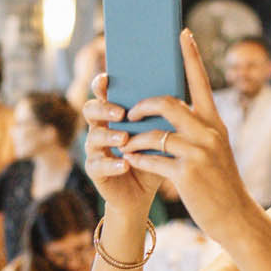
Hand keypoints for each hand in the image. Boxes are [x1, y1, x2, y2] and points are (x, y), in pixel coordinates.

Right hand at [82, 71, 164, 213]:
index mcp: (114, 114)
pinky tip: (126, 164)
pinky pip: (98, 165)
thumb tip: (179, 94)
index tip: (107, 78)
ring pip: (93, 137)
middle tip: (121, 113)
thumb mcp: (160, 134)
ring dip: (109, 136)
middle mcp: (100, 128)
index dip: (100, 84)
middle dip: (104, 108)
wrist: (143, 192)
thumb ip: (163, 116)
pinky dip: (112, 164)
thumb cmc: (152, 157)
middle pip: (90, 110)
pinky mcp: (95, 170)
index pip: (102, 93)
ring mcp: (95, 149)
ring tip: (124, 138)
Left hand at [114, 31, 257, 241]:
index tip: (182, 33)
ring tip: (126, 145)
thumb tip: (168, 111)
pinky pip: (151, 159)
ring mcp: (198, 153)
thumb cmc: (218, 182)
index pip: (201, 82)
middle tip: (129, 113)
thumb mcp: (214, 149)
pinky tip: (130, 161)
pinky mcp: (186, 174)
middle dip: (142, 105)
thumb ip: (196, 129)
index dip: (190, 56)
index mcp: (214, 123)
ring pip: (154, 134)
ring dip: (134, 139)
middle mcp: (208, 133)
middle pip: (168, 103)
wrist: (234, 216)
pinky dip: (137, 159)